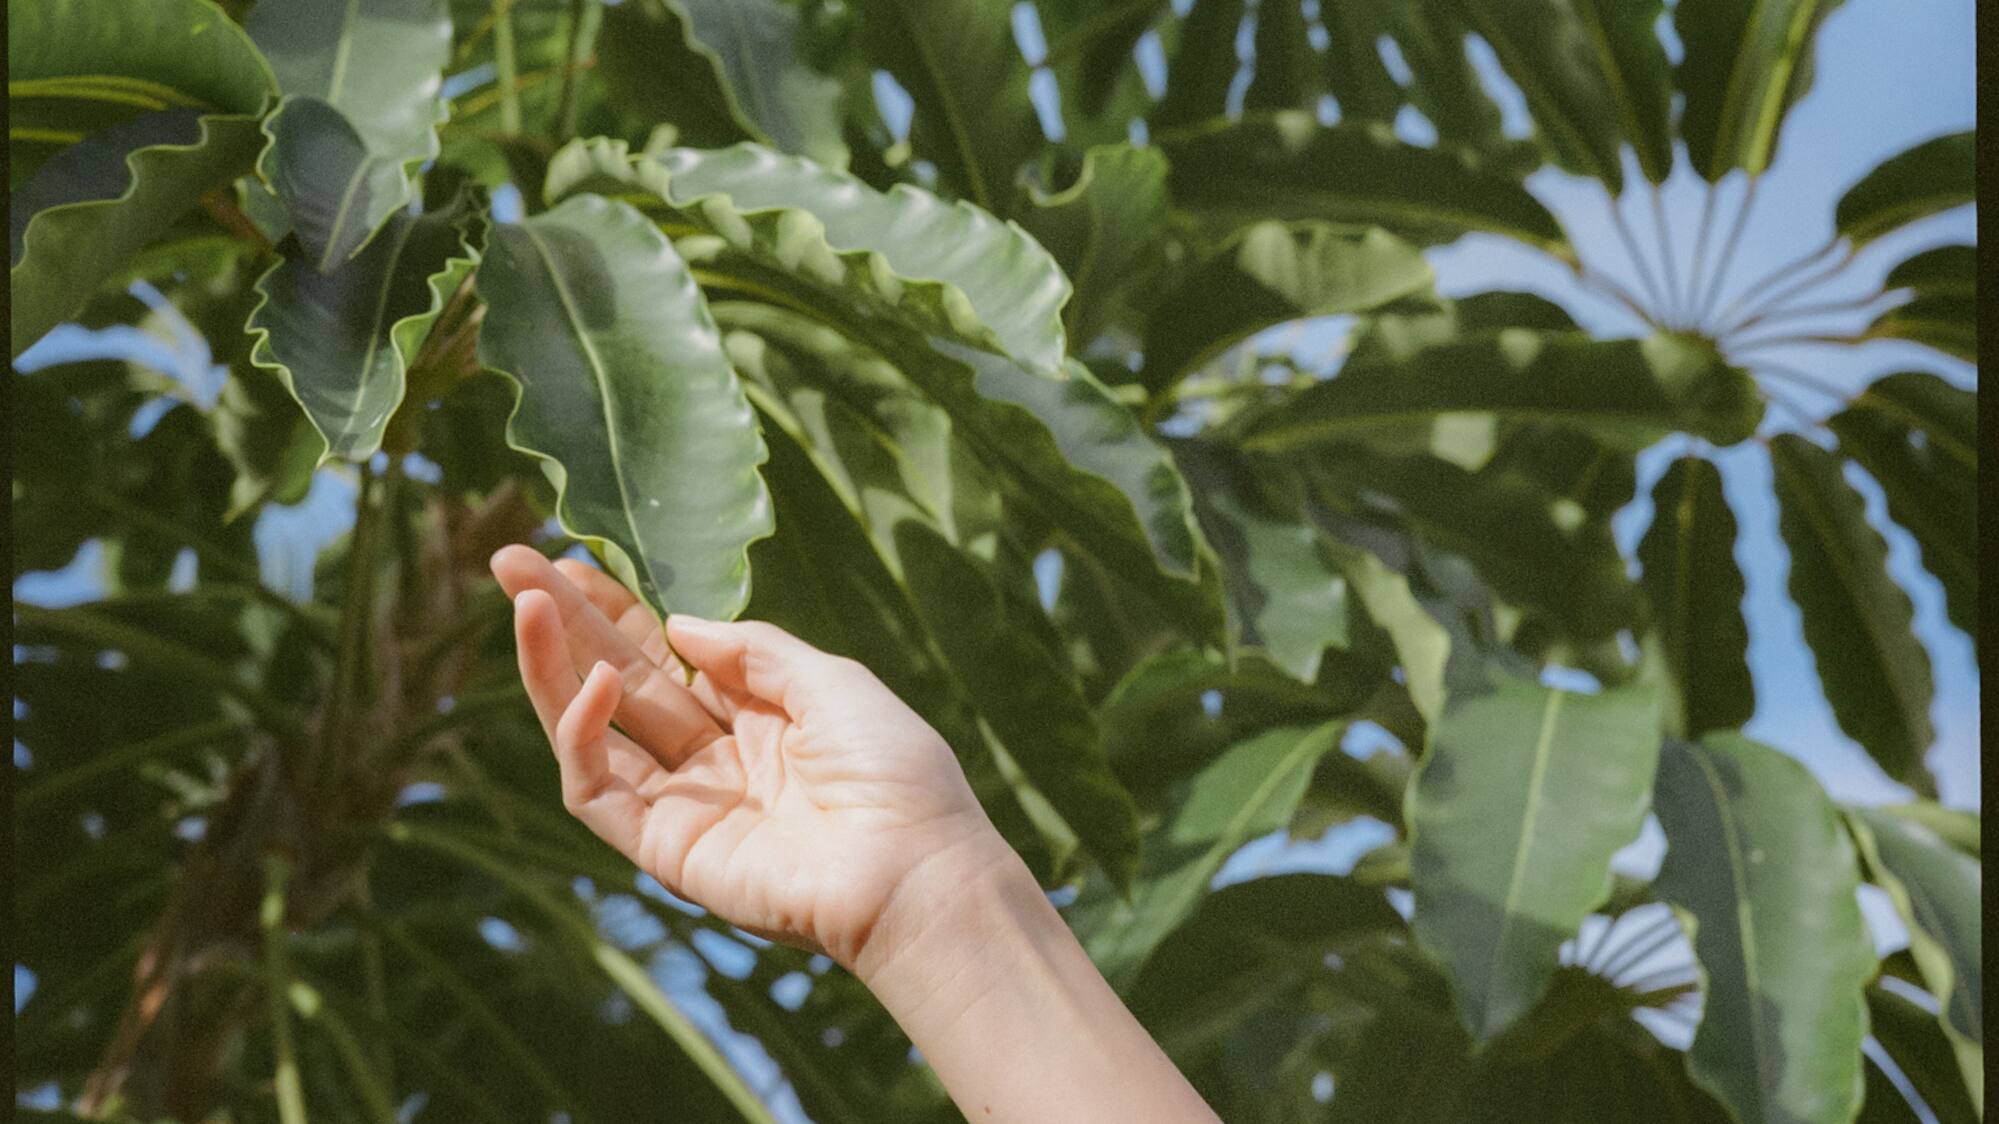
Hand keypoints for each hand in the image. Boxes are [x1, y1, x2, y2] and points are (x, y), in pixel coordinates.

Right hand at [489, 546, 1008, 969]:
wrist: (911, 868)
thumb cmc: (894, 773)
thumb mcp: (830, 682)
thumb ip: (753, 651)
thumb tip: (678, 625)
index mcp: (758, 716)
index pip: (665, 656)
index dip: (617, 611)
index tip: (573, 562)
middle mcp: (713, 758)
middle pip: (619, 680)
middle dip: (564, 623)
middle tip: (509, 561)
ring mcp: (684, 805)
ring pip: (592, 731)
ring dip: (552, 667)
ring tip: (526, 604)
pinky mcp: (662, 849)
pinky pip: (599, 789)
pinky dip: (584, 734)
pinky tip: (596, 681)